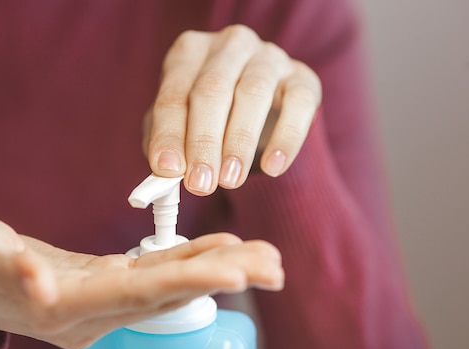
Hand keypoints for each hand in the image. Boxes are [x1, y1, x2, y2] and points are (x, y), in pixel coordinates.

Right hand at [0, 216, 282, 348]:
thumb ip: (4, 267)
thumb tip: (40, 282)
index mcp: (67, 306)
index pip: (138, 295)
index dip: (188, 281)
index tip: (236, 272)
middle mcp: (95, 311)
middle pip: (170, 294)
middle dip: (224, 278)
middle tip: (274, 265)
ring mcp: (105, 299)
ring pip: (172, 285)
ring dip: (221, 270)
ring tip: (266, 258)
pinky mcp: (108, 283)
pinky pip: (159, 273)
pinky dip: (194, 259)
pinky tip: (225, 247)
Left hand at [143, 24, 321, 194]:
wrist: (264, 109)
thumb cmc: (213, 116)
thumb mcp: (183, 125)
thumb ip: (170, 145)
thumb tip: (165, 171)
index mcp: (191, 51)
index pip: (174, 93)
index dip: (170, 133)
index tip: (168, 170)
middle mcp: (230, 45)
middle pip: (213, 89)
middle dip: (204, 141)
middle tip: (200, 183)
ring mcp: (270, 57)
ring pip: (254, 93)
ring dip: (239, 142)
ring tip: (231, 180)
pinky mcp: (303, 78)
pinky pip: (298, 105)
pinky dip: (285, 138)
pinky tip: (273, 168)